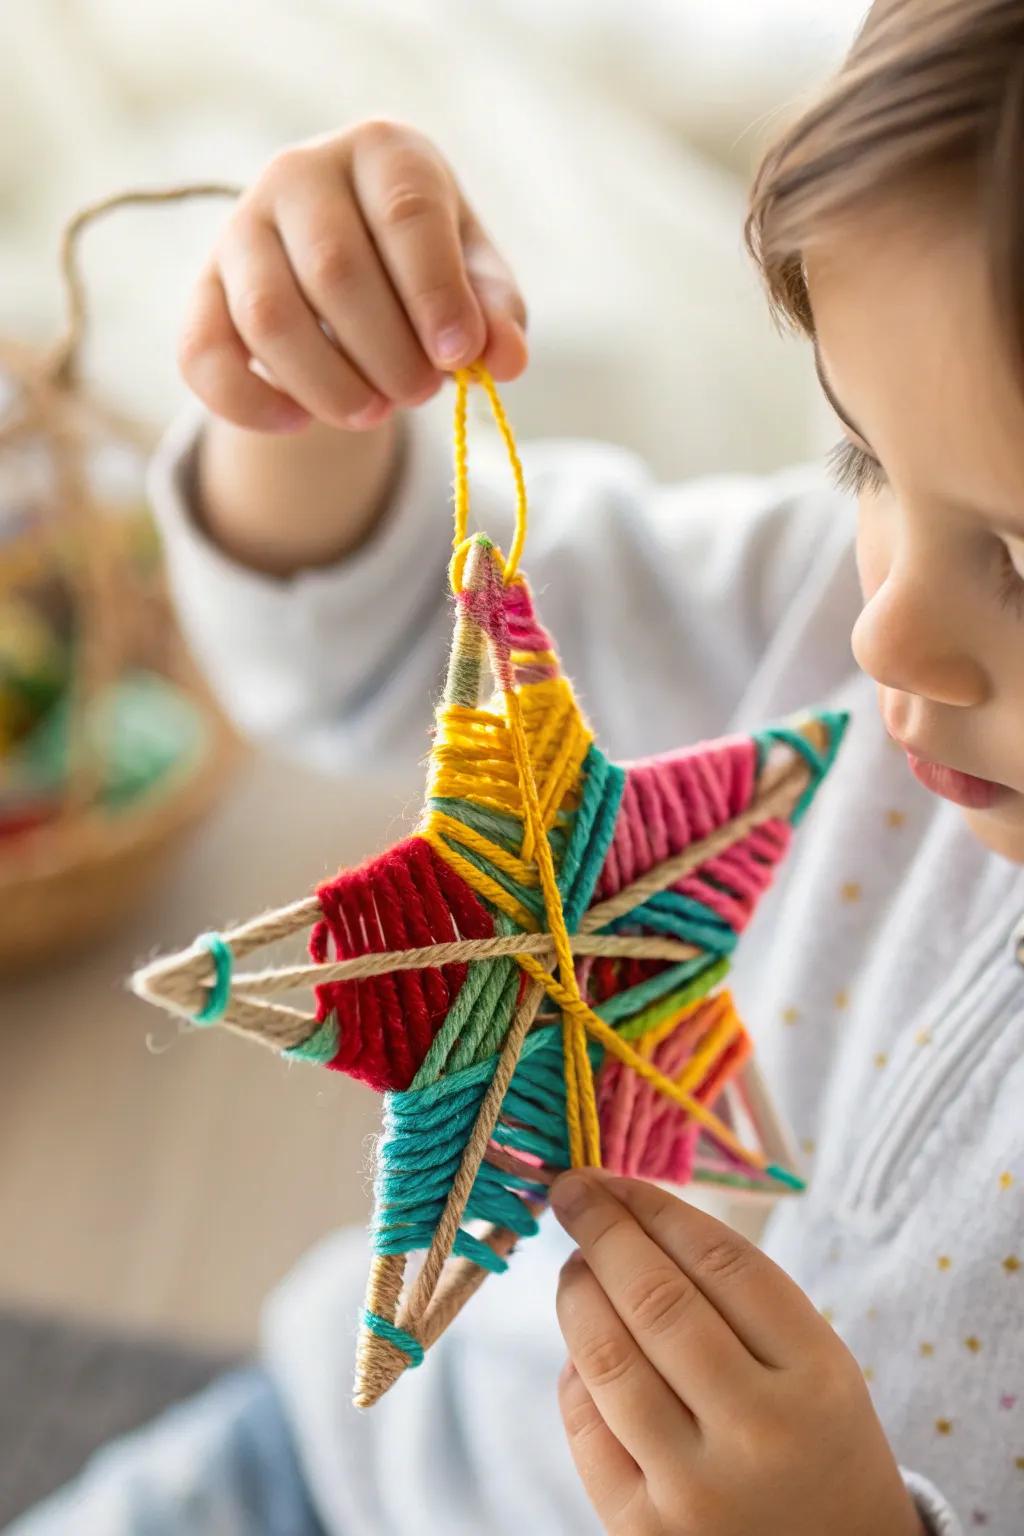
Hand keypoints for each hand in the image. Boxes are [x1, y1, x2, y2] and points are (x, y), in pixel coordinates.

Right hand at [179, 118, 527, 433]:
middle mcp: (299, 173)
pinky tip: (299, 422)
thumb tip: (505, 359)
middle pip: (336, 270)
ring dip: (329, 384)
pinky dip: (250, 403)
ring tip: (375, 412)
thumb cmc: (423, 266)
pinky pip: (204, 355)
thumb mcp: (473, 278)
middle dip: (388, 353)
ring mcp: (240, 229)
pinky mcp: (201, 290)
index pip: (406, 214)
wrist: (346, 272)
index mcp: (381, 151)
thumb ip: (495, 312)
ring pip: (269, 317)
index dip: (435, 293)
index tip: (460, 356)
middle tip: (420, 393)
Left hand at [551, 1171, 923, 1535]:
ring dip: (578, 1295)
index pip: (722, 1261)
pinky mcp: (644, 1534)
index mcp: (818, 1377)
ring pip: (608, 1359)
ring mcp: (697, 1489)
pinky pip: (587, 1428)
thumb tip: (626, 1225)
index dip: (656, 1208)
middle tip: (573, 1191)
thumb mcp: (818, 1371)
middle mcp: (760, 1432)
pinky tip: (584, 1353)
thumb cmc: (817, 1450)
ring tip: (576, 1267)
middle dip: (603, 1231)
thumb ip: (739, 1303)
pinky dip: (576, 1376)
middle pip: (658, 1301)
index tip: (617, 1179)